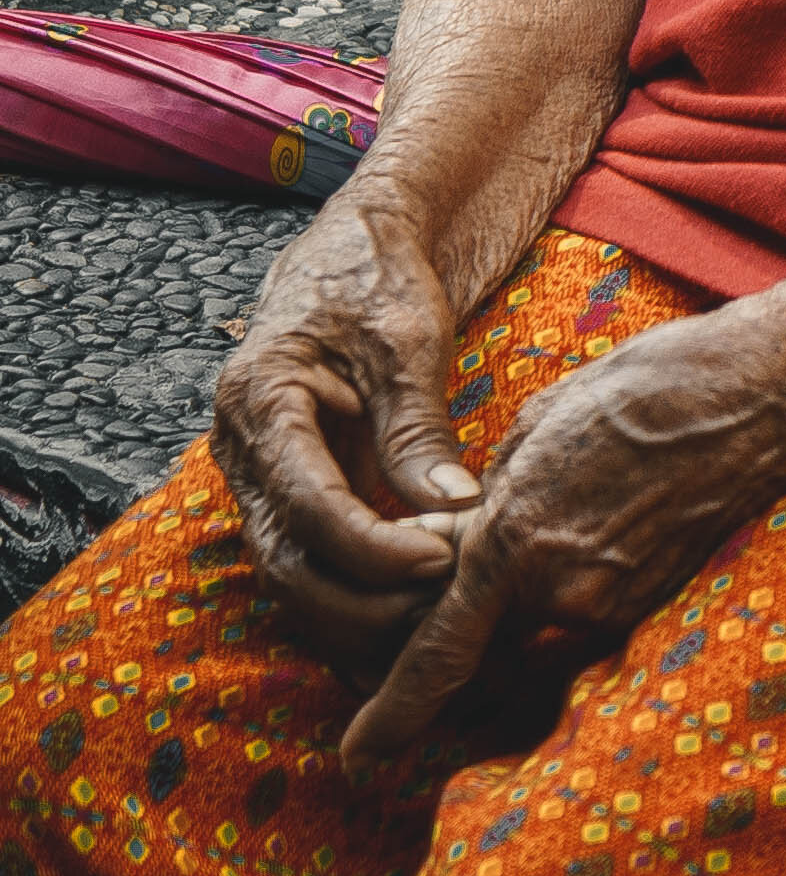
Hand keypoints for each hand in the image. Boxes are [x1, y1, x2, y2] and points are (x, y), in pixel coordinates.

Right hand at [212, 192, 486, 677]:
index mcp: (260, 398)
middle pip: (285, 559)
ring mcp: (258, 480)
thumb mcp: (404, 340)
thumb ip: (417, 426)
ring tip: (434, 618)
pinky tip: (407, 620)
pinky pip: (309, 566)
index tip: (437, 562)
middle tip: (440, 607)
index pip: (304, 501)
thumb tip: (454, 507)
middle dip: (362, 599)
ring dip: (358, 613)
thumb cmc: (377, 281)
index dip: (368, 546)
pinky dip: (354, 599)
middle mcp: (242, 450)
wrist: (353, 255)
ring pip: (291, 576)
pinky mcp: (288, 498)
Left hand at [340, 286, 785, 765]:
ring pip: (534, 636)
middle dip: (452, 645)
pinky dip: (569, 595)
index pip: (436, 654)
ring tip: (540, 539)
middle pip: (481, 652)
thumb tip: (454, 534)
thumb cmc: (647, 385)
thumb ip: (489, 492)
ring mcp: (615, 605)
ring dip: (516, 614)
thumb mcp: (542, 418)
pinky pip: (586, 621)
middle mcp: (562, 590)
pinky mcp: (654, 604)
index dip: (391, 716)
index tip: (358, 757)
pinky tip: (592, 530)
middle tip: (437, 612)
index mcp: (516, 539)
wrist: (758, 397)